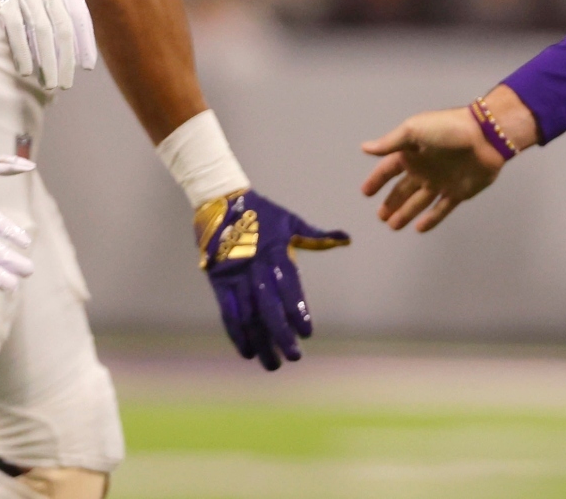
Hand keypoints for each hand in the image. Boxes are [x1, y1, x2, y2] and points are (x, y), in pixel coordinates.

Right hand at [0, 0, 97, 89]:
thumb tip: (56, 26)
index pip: (78, 14)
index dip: (85, 41)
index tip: (87, 65)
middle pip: (63, 28)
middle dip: (67, 59)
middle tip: (66, 82)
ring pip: (42, 33)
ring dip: (47, 62)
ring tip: (50, 83)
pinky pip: (16, 30)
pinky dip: (22, 52)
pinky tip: (25, 69)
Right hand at [197, 190, 348, 370]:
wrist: (222, 201)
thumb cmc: (263, 213)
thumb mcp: (291, 222)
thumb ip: (317, 237)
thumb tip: (346, 238)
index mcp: (277, 252)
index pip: (289, 287)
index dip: (297, 311)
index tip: (307, 332)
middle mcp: (256, 267)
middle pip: (268, 306)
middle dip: (281, 334)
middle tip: (294, 356)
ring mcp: (236, 275)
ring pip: (248, 314)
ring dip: (259, 341)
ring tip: (271, 363)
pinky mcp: (219, 281)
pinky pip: (227, 312)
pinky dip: (236, 333)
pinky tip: (246, 351)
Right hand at [360, 101, 515, 232]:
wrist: (486, 136)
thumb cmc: (448, 130)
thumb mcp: (414, 130)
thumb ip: (390, 143)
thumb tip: (364, 148)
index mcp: (413, 152)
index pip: (389, 169)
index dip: (377, 180)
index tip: (365, 193)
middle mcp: (425, 168)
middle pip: (404, 189)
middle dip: (391, 202)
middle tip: (380, 216)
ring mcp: (442, 182)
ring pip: (419, 202)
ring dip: (406, 213)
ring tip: (392, 226)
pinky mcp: (458, 192)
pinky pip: (441, 209)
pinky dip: (431, 219)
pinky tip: (419, 228)